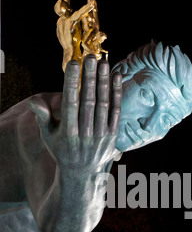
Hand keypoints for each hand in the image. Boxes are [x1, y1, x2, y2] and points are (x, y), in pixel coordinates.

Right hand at [28, 56, 121, 174]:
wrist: (83, 174)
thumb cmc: (62, 150)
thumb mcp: (48, 136)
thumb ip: (43, 117)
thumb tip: (34, 101)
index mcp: (68, 132)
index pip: (70, 103)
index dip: (72, 83)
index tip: (74, 63)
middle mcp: (85, 134)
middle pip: (88, 101)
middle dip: (90, 77)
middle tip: (91, 56)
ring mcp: (101, 135)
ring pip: (103, 104)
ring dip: (104, 82)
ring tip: (103, 62)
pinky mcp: (112, 136)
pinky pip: (116, 112)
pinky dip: (116, 94)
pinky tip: (115, 77)